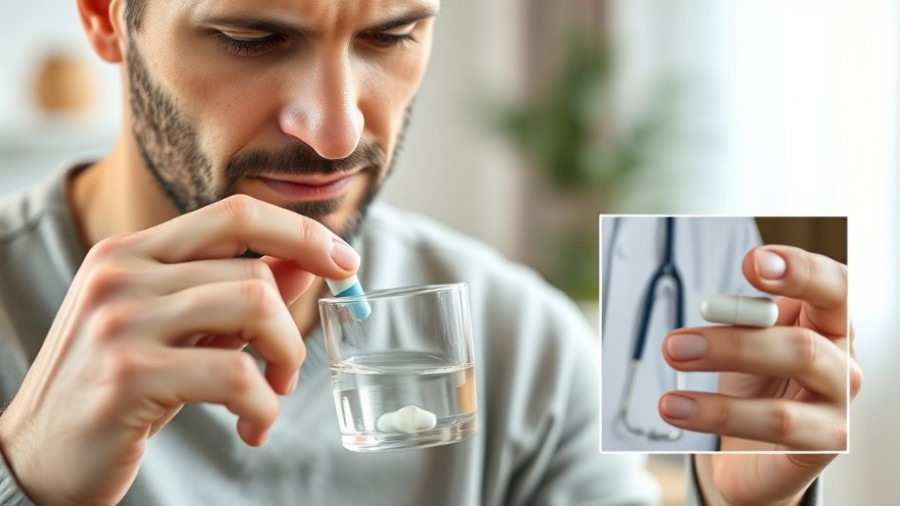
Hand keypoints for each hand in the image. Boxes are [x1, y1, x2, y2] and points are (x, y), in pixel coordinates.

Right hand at [0, 195, 359, 505]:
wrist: (38, 456)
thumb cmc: (115, 388)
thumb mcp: (176, 330)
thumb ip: (232, 293)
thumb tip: (302, 265)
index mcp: (132, 252)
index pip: (235, 214)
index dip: (301, 232)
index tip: (345, 262)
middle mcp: (121, 274)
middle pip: (253, 272)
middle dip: (290, 329)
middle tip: (288, 370)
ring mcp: (120, 321)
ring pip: (254, 310)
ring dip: (283, 362)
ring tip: (271, 396)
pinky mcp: (127, 376)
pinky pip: (235, 375)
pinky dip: (263, 405)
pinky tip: (252, 426)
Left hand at [658, 246, 861, 504]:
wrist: (756, 453)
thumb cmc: (757, 386)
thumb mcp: (746, 342)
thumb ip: (742, 320)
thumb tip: (716, 306)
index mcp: (829, 323)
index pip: (833, 287)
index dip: (798, 271)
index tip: (753, 262)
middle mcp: (842, 363)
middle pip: (802, 345)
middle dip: (734, 340)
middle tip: (675, 343)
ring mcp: (837, 408)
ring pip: (789, 386)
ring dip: (722, 370)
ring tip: (671, 365)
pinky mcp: (821, 445)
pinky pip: (773, 425)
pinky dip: (717, 413)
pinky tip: (677, 408)